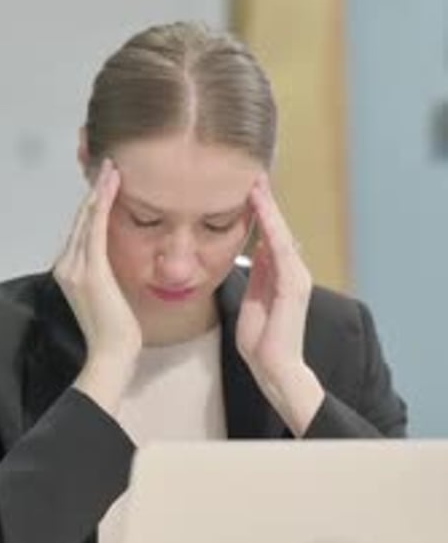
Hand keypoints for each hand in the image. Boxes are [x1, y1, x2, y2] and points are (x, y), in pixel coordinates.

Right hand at [53, 160, 141, 414]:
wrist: (112, 354)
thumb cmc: (118, 332)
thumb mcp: (110, 295)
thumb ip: (107, 275)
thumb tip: (119, 262)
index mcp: (70, 271)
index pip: (82, 229)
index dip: (93, 203)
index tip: (107, 182)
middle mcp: (67, 265)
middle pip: (81, 219)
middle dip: (96, 190)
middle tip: (109, 164)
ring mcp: (75, 267)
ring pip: (87, 218)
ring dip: (100, 190)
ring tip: (112, 167)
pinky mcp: (91, 270)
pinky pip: (96, 227)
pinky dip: (103, 203)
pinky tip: (112, 184)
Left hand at [236, 174, 323, 434]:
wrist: (274, 368)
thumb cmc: (261, 342)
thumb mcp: (253, 302)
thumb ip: (257, 277)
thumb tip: (255, 251)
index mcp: (281, 276)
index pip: (269, 238)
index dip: (259, 214)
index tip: (246, 191)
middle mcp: (293, 272)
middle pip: (277, 229)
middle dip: (265, 202)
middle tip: (252, 174)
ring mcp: (297, 276)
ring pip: (280, 232)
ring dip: (267, 206)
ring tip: (255, 181)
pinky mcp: (294, 283)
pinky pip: (280, 246)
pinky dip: (270, 224)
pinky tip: (259, 205)